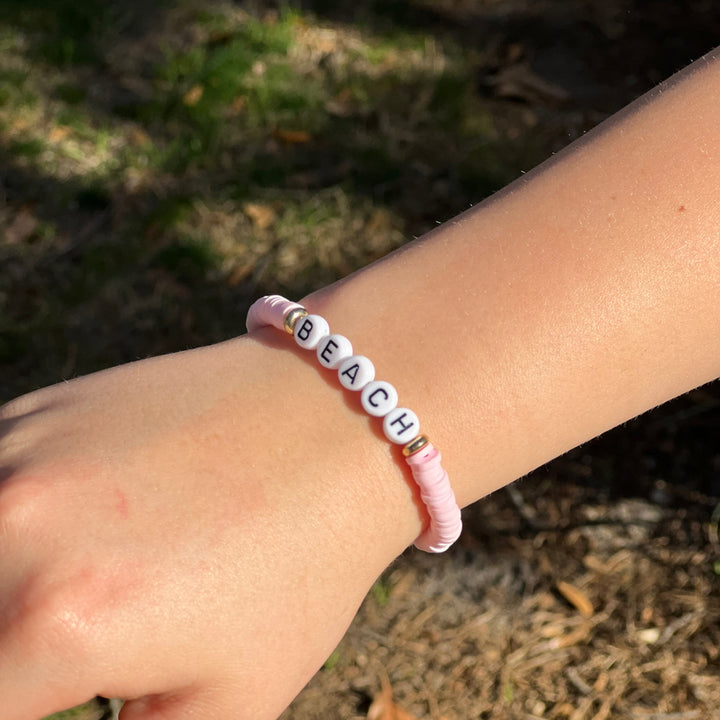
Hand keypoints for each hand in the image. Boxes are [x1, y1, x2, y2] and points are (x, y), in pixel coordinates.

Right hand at [0, 335, 416, 719]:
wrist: (336, 423)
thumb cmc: (301, 560)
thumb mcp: (228, 700)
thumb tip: (59, 708)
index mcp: (56, 621)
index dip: (27, 703)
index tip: (63, 689)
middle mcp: (13, 524)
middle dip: (15, 656)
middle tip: (73, 650)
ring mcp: (20, 452)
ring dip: (11, 582)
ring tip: (89, 582)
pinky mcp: (42, 408)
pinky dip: (12, 524)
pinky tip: (77, 524)